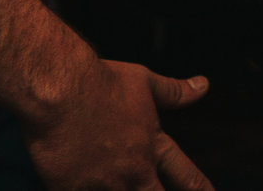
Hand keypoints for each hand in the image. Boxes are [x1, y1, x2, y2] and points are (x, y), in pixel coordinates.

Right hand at [20, 58, 211, 190]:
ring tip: (118, 186)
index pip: (187, 177)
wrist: (59, 91)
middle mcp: (132, 171)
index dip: (201, 190)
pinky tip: (84, 188)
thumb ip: (174, 92)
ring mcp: (102, 184)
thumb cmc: (101, 83)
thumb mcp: (145, 82)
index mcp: (153, 147)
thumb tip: (203, 86)